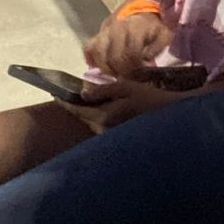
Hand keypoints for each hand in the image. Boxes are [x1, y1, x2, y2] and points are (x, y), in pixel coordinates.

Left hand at [59, 73, 176, 131]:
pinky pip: (100, 125)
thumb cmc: (149, 98)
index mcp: (104, 117)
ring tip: (81, 100)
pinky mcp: (116, 136)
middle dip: (75, 107)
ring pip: (91, 122)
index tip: (54, 94)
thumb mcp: (126, 87)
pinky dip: (96, 116)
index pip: (78, 110)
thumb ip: (103, 90)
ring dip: (86, 112)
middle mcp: (103, 129)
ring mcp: (110, 135)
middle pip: (83, 117)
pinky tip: (98, 108)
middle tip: (67, 95)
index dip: (65, 101)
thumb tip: (83, 94)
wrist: (169, 116)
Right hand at [83, 11, 171, 77]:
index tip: (139, 74)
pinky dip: (91, 59)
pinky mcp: (97, 33)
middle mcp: (117, 29)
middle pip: (114, 57)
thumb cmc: (151, 26)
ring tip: (114, 74)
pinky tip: (98, 66)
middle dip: (121, 71)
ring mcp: (105, 31)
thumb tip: (146, 63)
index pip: (131, 53)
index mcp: (135, 28)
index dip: (135, 67)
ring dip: (105, 68)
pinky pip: (88, 48)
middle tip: (127, 77)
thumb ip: (157, 49)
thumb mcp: (163, 35)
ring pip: (98, 53)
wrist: (139, 8)